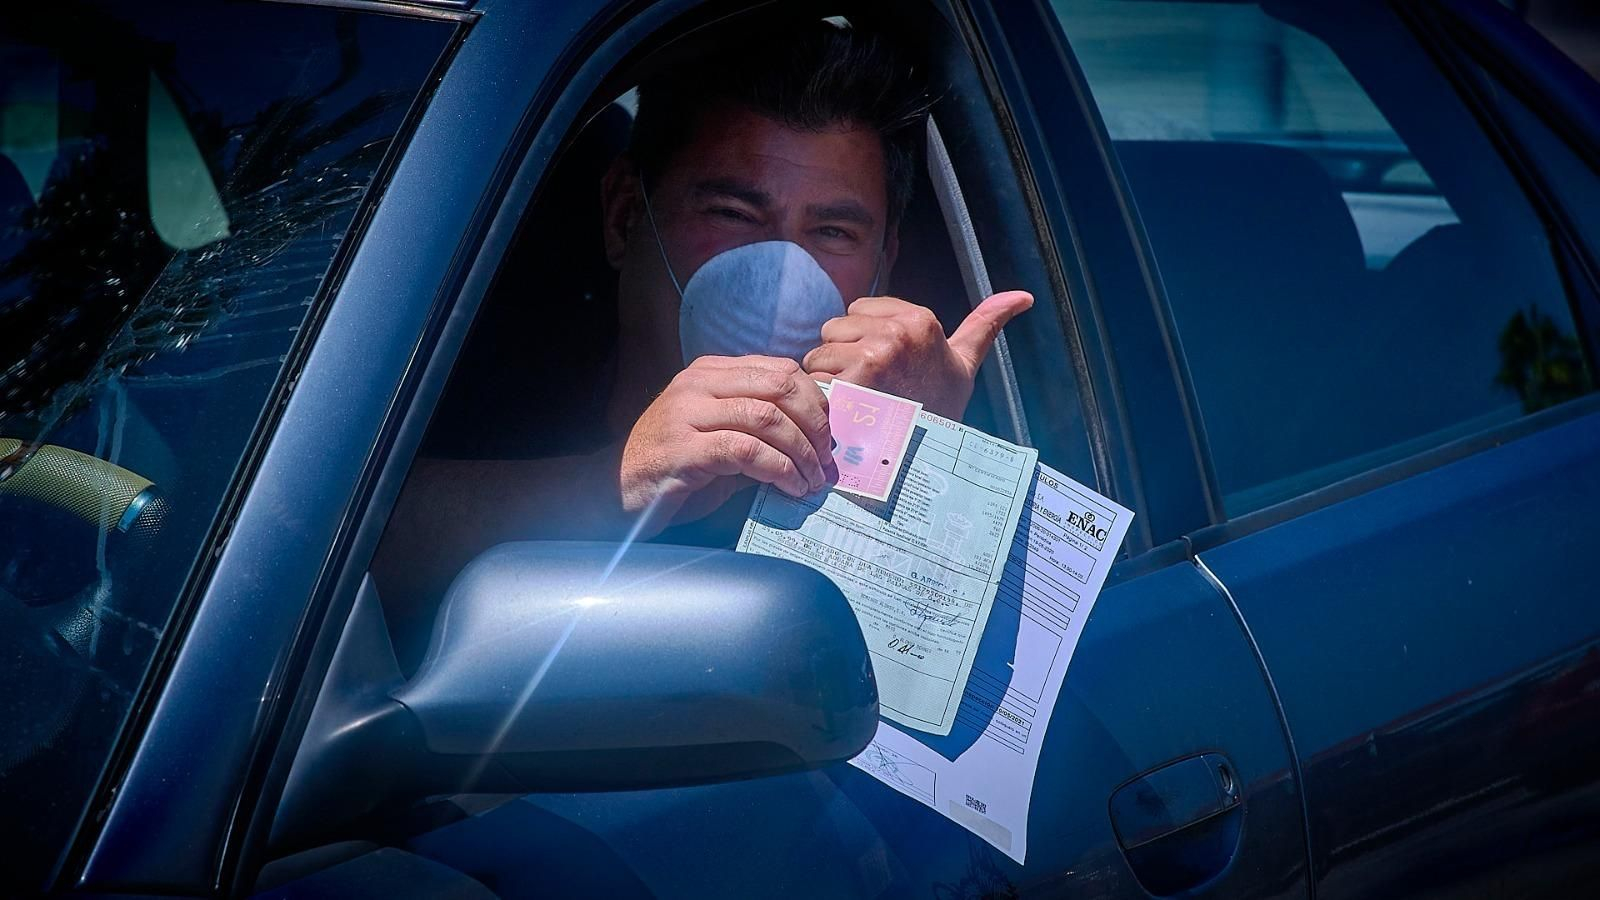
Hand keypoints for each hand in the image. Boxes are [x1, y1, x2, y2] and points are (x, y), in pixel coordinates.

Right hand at [619, 355, 834, 533]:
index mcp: (711, 372)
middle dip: (816, 425)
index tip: (831, 436)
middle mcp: (698, 384)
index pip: (781, 370)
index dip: (817, 402)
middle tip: (827, 461)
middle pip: (780, 388)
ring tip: (813, 480)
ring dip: (802, 453)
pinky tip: (790, 487)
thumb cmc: (674, 469)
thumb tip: (817, 443)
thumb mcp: (721, 439)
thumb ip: (761, 432)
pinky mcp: (682, 449)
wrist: (615, 492)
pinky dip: (779, 470)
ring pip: (767, 418)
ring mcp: (686, 413)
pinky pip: (746, 451)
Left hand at [802, 291, 1033, 417]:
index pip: (856, 311)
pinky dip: (821, 398)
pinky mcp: (849, 381)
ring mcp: (872, 355)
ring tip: (856, 400)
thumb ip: (986, 324)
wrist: (925, 457)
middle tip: (870, 388)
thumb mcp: (965, 363)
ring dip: (829, 378)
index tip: (886, 368)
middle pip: (834, 328)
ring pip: (819, 353)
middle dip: (842, 355)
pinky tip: (841, 413)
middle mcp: (896, 331)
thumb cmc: (940, 409)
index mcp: (920, 319)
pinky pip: (814, 377)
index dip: (862, 339)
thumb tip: (1024, 295)